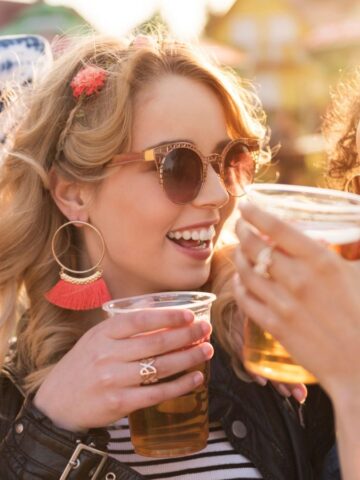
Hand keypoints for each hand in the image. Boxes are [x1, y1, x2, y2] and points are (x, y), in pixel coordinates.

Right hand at [34, 309, 212, 431]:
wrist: (57, 403)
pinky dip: (179, 386)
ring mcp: (113, 379)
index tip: (190, 315)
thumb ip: (123, 322)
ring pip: (160, 367)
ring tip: (206, 351)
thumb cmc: (82, 365)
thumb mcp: (95, 337)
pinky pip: (156, 393)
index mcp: (103, 333)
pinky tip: (195, 378)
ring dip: (188, 358)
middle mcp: (108, 354)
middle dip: (186, 335)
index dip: (168, 316)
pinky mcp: (119, 402)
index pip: (140, 320)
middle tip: (205, 330)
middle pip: (155, 342)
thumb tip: (154, 304)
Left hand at [233, 201, 359, 404]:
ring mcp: (283, 304)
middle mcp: (297, 279)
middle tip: (240, 226)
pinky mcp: (276, 326)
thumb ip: (351, 250)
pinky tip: (240, 281)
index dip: (256, 213)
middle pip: (255, 246)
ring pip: (245, 271)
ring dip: (238, 256)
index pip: (277, 228)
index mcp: (321, 261)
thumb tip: (341, 233)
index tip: (246, 205)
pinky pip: (246, 300)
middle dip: (242, 231)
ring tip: (239, 250)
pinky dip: (239, 287)